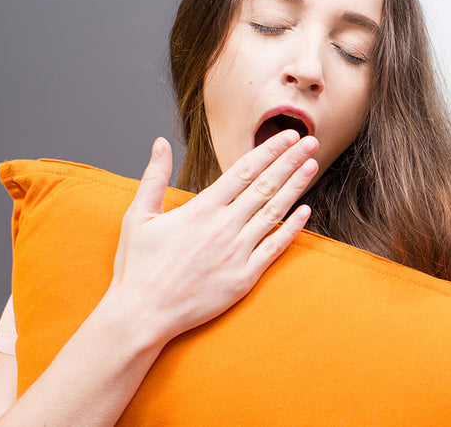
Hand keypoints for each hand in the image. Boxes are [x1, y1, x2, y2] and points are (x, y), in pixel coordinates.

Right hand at [104, 131, 317, 343]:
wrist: (142, 314)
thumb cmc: (138, 267)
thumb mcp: (138, 216)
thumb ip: (153, 177)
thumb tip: (160, 142)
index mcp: (200, 210)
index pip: (244, 171)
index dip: (269, 151)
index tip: (288, 136)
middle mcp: (223, 227)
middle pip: (265, 186)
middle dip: (290, 161)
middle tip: (311, 142)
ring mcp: (236, 252)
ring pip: (274, 212)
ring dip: (296, 188)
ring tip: (312, 166)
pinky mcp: (244, 277)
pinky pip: (274, 248)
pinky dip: (292, 229)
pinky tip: (306, 212)